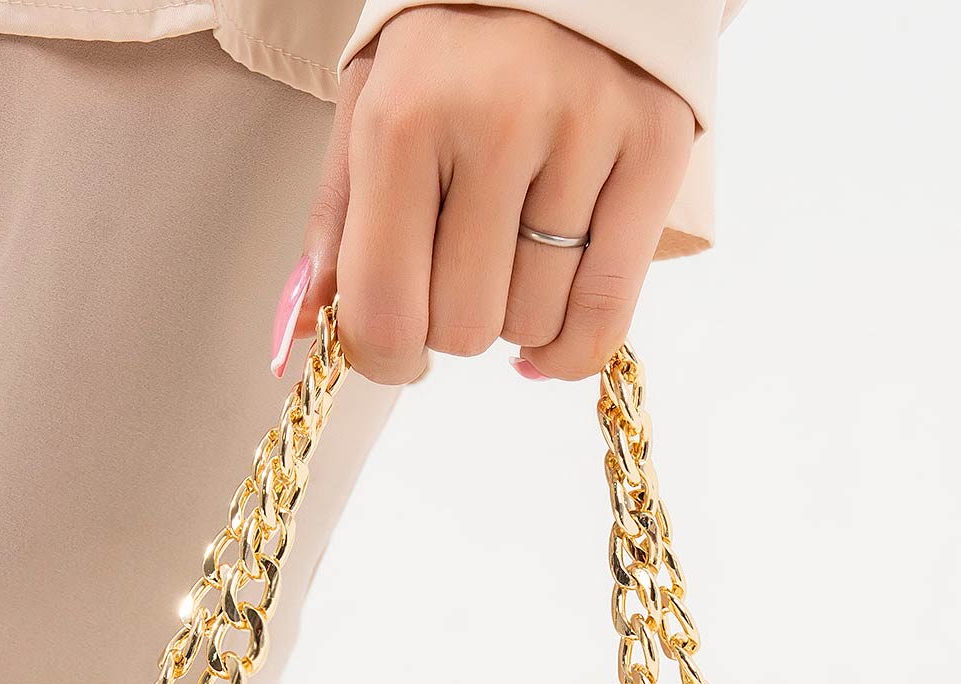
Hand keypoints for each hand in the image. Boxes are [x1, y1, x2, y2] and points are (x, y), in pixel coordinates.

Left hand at [270, 7, 693, 385]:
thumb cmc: (449, 47)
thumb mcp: (370, 110)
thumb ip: (337, 225)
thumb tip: (303, 330)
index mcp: (405, 116)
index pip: (385, 310)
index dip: (384, 359)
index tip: (394, 348)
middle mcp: (499, 119)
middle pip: (464, 327)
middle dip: (452, 324)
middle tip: (458, 276)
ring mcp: (587, 130)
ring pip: (535, 322)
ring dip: (516, 321)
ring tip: (511, 261)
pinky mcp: (656, 144)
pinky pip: (608, 311)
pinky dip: (573, 347)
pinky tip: (552, 336)